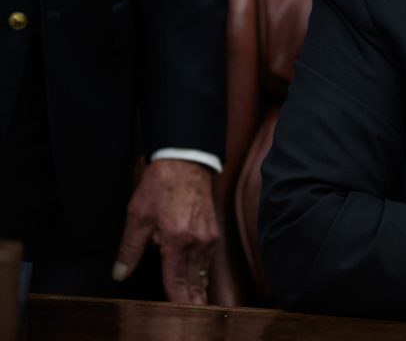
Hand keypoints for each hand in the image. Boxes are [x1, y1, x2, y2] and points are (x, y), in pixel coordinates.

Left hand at [112, 159, 218, 303]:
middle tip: (193, 314)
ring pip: (203, 270)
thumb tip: (120, 273)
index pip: (177, 281)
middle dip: (192, 299)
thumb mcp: (137, 216)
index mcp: (177, 241)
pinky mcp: (213, 231)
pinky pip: (207, 258)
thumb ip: (129, 249)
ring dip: (198, 286)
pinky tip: (198, 277)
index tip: (179, 314)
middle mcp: (197, 242)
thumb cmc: (162, 185)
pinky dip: (202, 271)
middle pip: (194, 280)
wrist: (186, 162)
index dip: (176, 301)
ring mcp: (209, 237)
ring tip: (197, 303)